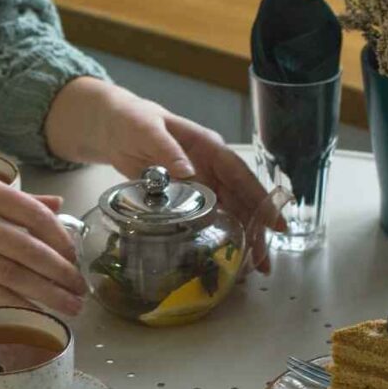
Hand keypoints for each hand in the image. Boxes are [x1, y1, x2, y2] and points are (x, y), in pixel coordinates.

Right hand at [0, 171, 86, 313]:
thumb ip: (13, 199)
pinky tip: (35, 313)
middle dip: (61, 272)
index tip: (76, 256)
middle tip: (81, 288)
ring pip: (9, 274)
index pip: (32, 214)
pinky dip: (13, 304)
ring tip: (69, 306)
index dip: (61, 238)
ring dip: (45, 294)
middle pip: (26, 248)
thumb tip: (57, 206)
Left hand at [100, 90, 277, 271]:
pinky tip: (222, 256)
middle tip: (264, 261)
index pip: (239, 174)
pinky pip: (205, 218)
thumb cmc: (132, 120)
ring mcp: (199, 184)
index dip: (259, 199)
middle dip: (255, 229)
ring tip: (252, 268)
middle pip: (240, 200)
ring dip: (240, 238)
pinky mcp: (185, 198)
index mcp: (208, 148)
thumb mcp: (146, 129)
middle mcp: (210, 167)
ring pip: (228, 212)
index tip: (275, 223)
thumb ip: (167, 149)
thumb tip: (189, 172)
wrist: (112, 128)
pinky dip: (215, 237)